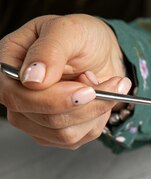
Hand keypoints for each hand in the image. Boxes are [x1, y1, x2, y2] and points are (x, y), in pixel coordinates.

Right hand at [0, 14, 131, 149]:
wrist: (101, 52)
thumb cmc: (81, 37)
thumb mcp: (67, 30)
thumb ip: (48, 51)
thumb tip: (32, 79)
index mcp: (9, 66)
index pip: (16, 96)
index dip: (53, 99)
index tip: (87, 90)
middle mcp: (18, 95)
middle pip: (46, 119)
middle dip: (85, 103)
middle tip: (103, 81)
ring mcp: (35, 118)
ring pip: (66, 134)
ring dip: (95, 110)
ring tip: (103, 85)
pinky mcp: (56, 133)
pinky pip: (80, 138)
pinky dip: (98, 118)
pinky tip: (101, 99)